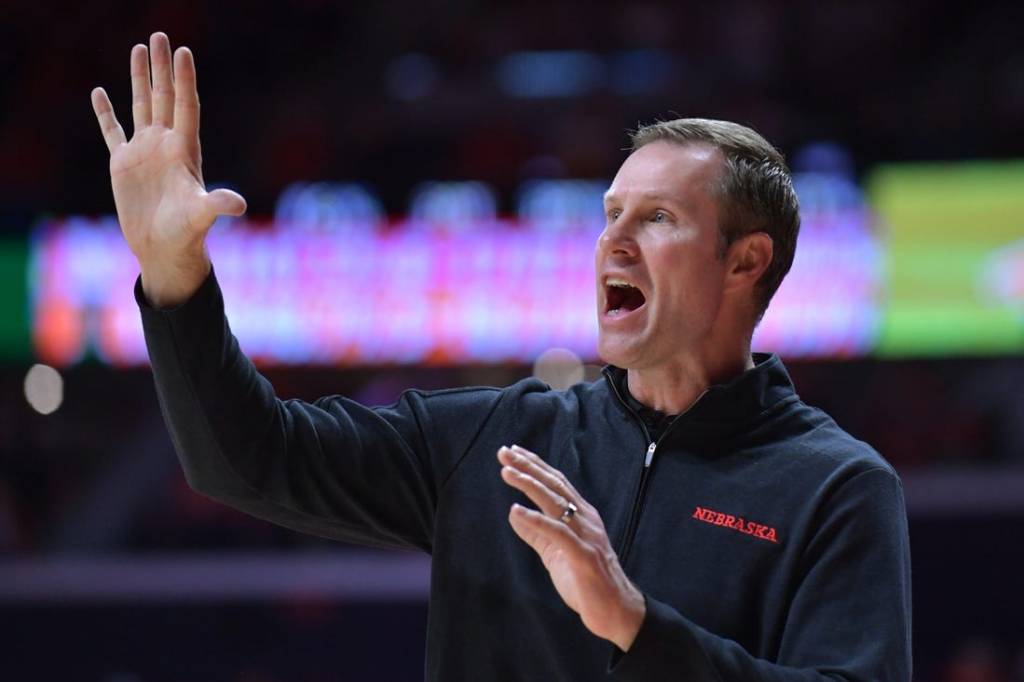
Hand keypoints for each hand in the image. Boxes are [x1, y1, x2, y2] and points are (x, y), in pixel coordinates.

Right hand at [90, 32, 246, 306]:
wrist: (166, 250)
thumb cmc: (187, 234)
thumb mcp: (201, 216)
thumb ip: (218, 205)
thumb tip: (238, 205)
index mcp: (184, 151)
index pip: (185, 106)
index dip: (184, 80)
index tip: (184, 52)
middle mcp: (166, 145)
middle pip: (164, 97)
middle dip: (162, 67)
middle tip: (160, 36)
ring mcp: (144, 153)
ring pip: (141, 106)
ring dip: (140, 78)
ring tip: (139, 49)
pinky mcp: (124, 165)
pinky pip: (112, 131)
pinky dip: (105, 113)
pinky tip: (100, 91)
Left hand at [498, 445, 645, 651]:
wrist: (616, 612)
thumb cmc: (586, 581)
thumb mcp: (555, 553)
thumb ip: (537, 533)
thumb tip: (514, 513)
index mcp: (581, 516)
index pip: (556, 483)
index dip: (535, 465)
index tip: (513, 452)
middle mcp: (585, 520)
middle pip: (555, 485)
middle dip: (529, 467)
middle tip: (505, 452)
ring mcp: (586, 536)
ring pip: (556, 502)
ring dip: (530, 485)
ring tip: (507, 472)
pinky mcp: (583, 556)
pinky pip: (558, 533)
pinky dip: (537, 520)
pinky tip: (517, 511)